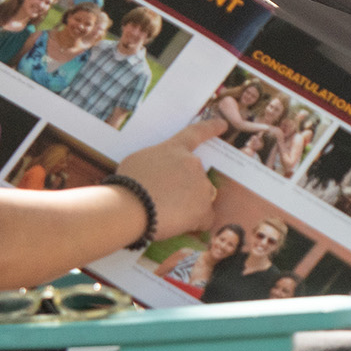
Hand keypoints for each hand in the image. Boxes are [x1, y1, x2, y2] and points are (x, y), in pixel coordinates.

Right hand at [115, 119, 222, 238]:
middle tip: (163, 200)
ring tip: (166, 214)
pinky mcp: (203, 209)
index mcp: (175, 149)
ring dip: (188, 206)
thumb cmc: (127, 183)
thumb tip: (161, 174)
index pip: (196, 133)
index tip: (223, 125)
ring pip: (200, 199)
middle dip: (184, 189)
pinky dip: (194, 224)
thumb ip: (157, 163)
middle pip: (195, 177)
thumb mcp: (138, 161)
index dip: (210, 128)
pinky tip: (177, 225)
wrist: (130, 207)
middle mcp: (193, 164)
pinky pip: (204, 219)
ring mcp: (201, 186)